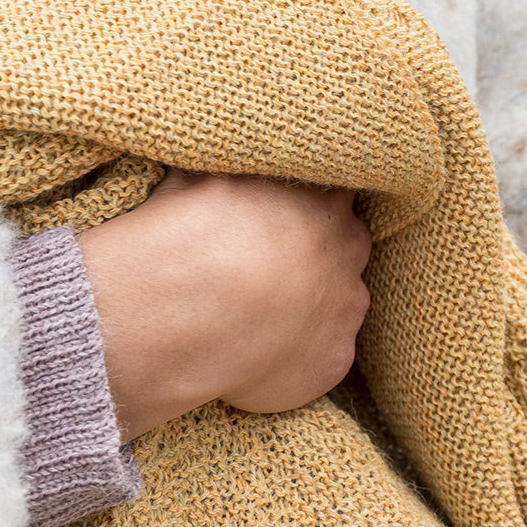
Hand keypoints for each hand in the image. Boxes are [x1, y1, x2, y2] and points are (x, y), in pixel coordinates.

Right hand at [75, 170, 370, 439]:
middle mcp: (346, 247)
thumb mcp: (193, 182)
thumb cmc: (180, 240)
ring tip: (254, 322)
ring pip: (339, 304)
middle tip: (264, 273)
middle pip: (343, 246)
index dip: (298, 209)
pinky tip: (254, 358)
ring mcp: (345, 306)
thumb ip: (224, 174)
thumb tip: (214, 166)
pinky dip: (295, 359)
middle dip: (313, 257)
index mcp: (318, 196)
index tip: (270, 224)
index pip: (328, 192)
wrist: (181, 312)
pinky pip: (321, 358)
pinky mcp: (334, 360)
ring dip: (309, 309)